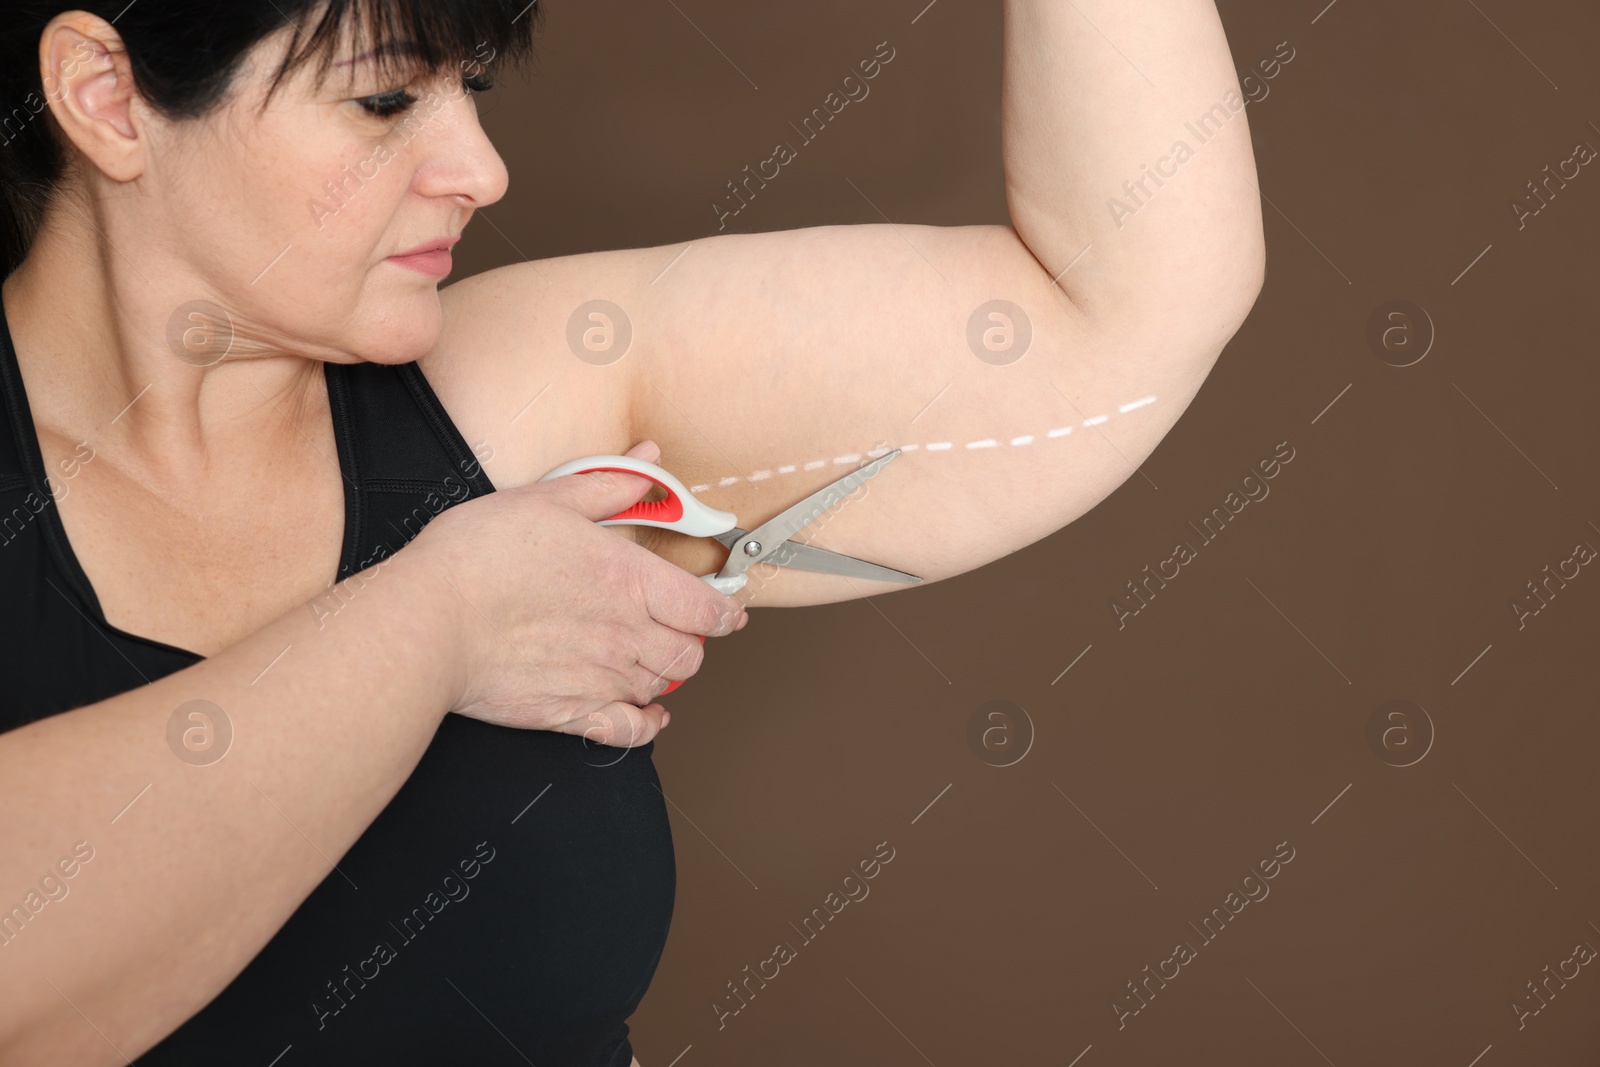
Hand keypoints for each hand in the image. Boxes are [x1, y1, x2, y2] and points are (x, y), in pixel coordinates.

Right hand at [407, 439, 747, 745]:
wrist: (429, 619)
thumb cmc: (480, 555)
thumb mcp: (549, 499)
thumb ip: (609, 486)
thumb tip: (648, 464)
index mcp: (628, 579)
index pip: (705, 608)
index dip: (724, 612)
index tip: (727, 612)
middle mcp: (625, 634)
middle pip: (691, 654)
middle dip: (692, 643)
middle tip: (678, 631)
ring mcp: (600, 677)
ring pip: (662, 688)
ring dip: (664, 675)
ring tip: (649, 659)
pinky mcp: (569, 712)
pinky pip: (629, 731)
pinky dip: (646, 724)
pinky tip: (646, 713)